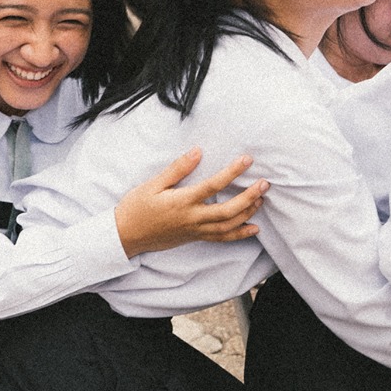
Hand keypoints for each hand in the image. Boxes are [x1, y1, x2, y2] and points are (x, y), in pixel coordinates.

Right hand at [113, 148, 268, 256]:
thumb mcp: (152, 184)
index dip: (232, 172)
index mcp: (182, 202)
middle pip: (228, 210)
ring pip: (228, 226)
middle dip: (249, 197)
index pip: (213, 186)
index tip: (247, 160)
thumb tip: (197, 151)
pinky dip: (240, 234)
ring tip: (261, 199)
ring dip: (247, 213)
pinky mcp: (194, 238)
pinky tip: (254, 228)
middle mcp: (192, 218)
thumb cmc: (136, 208)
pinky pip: (221, 238)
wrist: (126, 236)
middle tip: (265, 184)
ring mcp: (195, 231)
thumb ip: (177, 169)